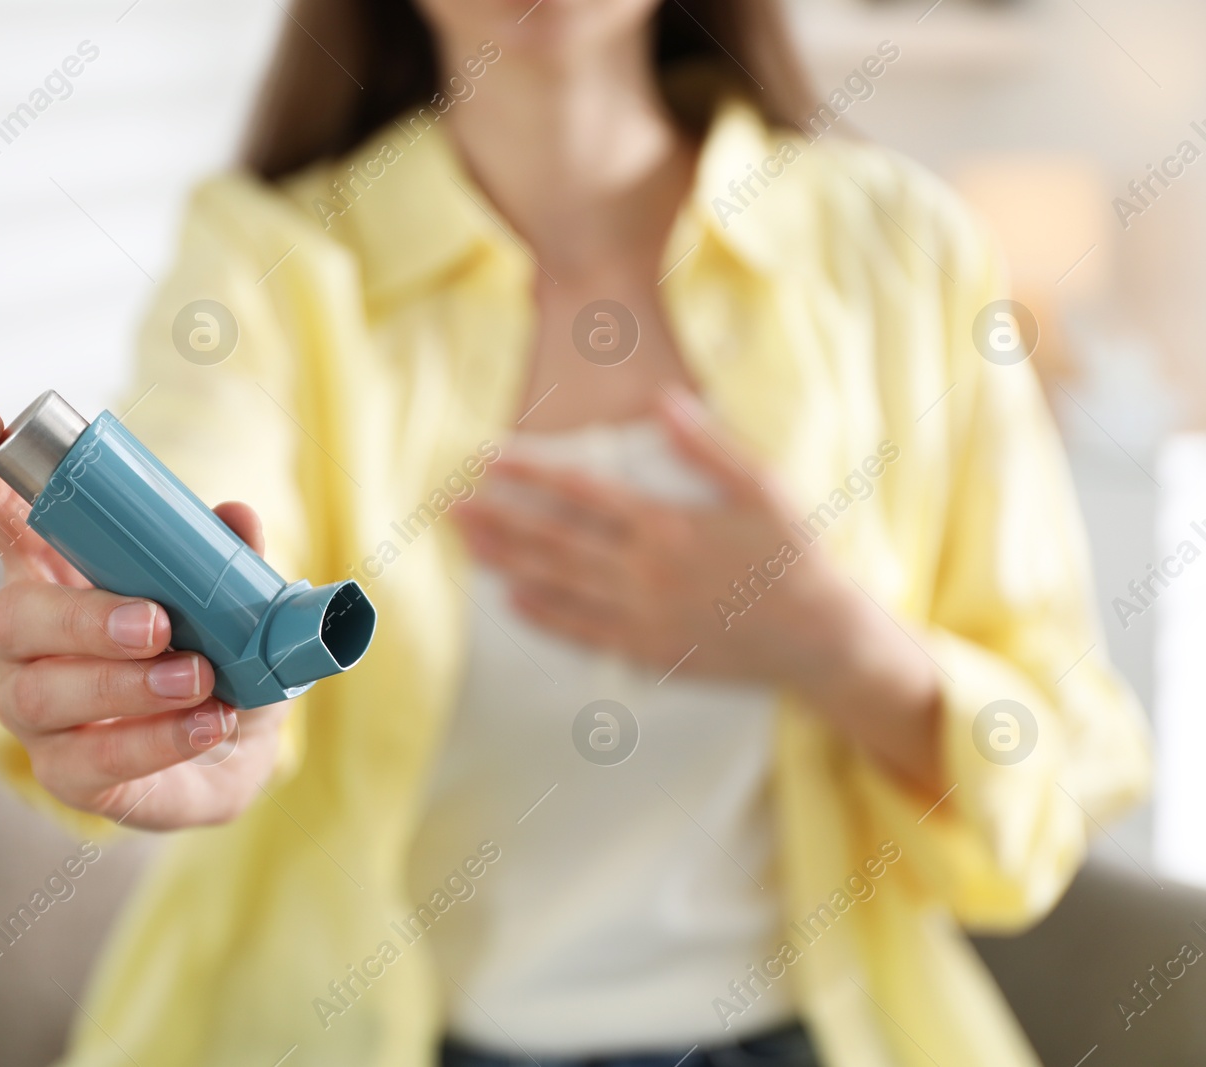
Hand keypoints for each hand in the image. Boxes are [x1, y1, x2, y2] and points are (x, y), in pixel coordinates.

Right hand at [0, 404, 289, 829]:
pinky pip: (90, 762)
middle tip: (156, 622)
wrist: (231, 749)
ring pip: (43, 696)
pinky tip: (206, 724)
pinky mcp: (65, 774)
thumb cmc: (209, 651)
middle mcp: (25, 643)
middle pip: (10, 620)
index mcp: (53, 575)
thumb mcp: (227, 597)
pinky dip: (154, 740)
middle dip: (81, 619)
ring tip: (199, 678)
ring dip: (124, 685)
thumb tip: (236, 517)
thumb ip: (226, 556)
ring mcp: (35, 713)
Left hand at [452, 389, 942, 794]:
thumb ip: (708, 446)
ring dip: (506, 562)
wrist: (820, 639)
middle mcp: (644, 571)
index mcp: (667, 525)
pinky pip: (582, 633)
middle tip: (451, 505)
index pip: (581, 490)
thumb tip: (664, 400)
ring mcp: (641, 616)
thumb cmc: (794, 556)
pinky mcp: (647, 651)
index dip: (530, 472)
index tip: (489, 456)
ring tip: (465, 545)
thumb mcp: (763, 488)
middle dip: (498, 520)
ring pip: (557, 585)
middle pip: (553, 539)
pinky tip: (510, 600)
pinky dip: (542, 616)